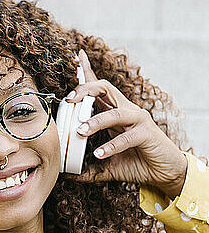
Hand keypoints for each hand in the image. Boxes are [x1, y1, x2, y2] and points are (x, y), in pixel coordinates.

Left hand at [66, 49, 187, 198]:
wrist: (163, 173)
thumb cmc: (136, 164)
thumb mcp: (107, 167)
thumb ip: (89, 170)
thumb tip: (70, 175)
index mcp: (115, 113)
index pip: (99, 88)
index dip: (88, 72)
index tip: (76, 57)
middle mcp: (126, 111)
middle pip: (105, 88)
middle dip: (86, 90)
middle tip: (69, 100)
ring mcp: (138, 120)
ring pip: (114, 112)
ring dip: (95, 121)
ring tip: (81, 131)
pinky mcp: (146, 133)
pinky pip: (126, 137)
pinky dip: (111, 145)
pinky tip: (99, 154)